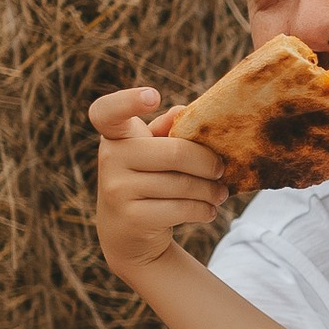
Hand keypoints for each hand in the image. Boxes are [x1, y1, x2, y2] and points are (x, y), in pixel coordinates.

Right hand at [90, 84, 228, 278]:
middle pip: (174, 153)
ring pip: (182, 184)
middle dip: (208, 163)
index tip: (154, 96)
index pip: (106, 112)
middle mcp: (109, 158)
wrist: (127, 233)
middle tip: (222, 170)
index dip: (128, 101)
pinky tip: (210, 210)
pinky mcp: (132, 217)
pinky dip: (204, 210)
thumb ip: (166, 130)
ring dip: (211, 190)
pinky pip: (181, 208)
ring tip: (221, 193)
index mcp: (115, 135)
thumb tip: (185, 111)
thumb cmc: (146, 179)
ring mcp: (117, 189)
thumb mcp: (150, 151)